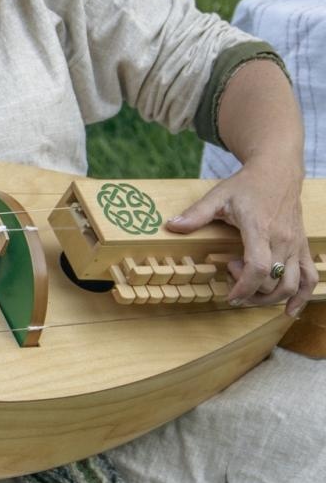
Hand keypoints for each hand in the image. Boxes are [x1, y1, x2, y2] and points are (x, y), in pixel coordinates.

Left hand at [168, 156, 315, 315]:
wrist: (278, 172)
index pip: (258, 267)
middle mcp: (283, 240)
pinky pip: (310, 277)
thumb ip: (196, 214)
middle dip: (251, 291)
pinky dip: (302, 297)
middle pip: (274, 281)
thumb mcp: (218, 196)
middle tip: (230, 276)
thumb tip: (171, 226)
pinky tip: (290, 310)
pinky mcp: (303, 247)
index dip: (244, 287)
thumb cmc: (247, 185)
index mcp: (260, 228)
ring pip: (293, 284)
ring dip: (271, 298)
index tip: (229, 296)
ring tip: (251, 292)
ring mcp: (296, 245)